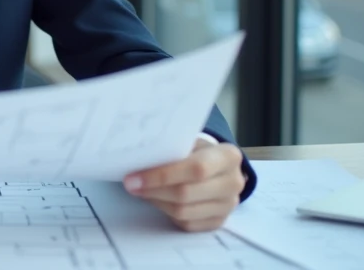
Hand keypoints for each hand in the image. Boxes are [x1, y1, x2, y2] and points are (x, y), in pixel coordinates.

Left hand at [123, 138, 245, 231]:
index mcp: (228, 156)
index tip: (133, 176)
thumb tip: (137, 154)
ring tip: (140, 190)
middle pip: (186, 193)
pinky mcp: (218, 221)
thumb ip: (171, 146)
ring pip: (184, 211)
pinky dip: (166, 212)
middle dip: (153, 190)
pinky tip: (156, 199)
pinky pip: (186, 223)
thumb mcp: (189, 140)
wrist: (217, 165)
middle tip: (130, 184)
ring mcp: (228, 205)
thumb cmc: (197, 149)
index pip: (195, 169)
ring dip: (156, 201)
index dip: (162, 175)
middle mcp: (234, 182)